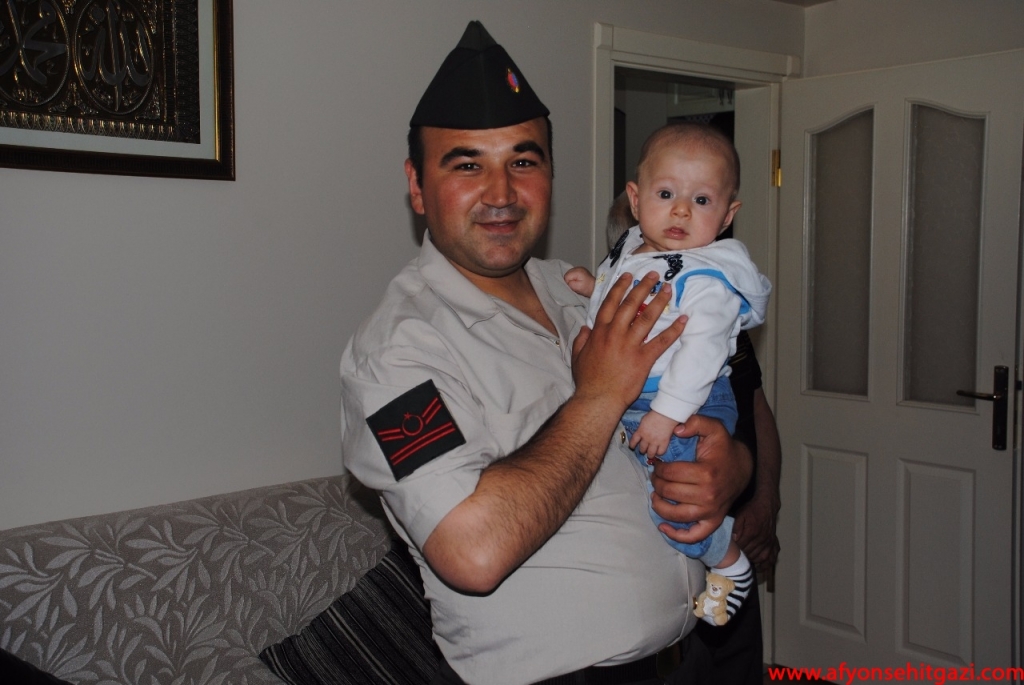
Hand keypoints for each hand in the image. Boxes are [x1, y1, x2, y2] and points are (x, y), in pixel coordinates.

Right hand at [564, 266, 596, 296]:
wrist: (595, 287)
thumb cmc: (588, 288)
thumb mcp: (577, 287)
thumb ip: (570, 283)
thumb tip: (566, 281)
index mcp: (577, 271)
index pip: (566, 276)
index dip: (568, 283)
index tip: (574, 286)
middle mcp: (578, 267)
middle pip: (567, 274)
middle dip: (569, 280)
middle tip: (575, 285)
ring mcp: (579, 268)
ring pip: (569, 274)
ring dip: (571, 279)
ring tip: (577, 283)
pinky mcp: (580, 270)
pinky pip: (572, 274)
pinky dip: (573, 278)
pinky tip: (578, 281)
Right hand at [571, 272, 684, 413]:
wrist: (597, 400)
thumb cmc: (587, 381)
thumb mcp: (577, 357)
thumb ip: (581, 340)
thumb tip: (585, 328)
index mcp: (599, 332)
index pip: (610, 303)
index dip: (619, 288)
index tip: (628, 277)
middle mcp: (615, 334)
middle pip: (630, 304)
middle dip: (643, 287)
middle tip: (654, 275)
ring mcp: (630, 345)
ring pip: (647, 317)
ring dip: (659, 301)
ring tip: (668, 289)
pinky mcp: (643, 359)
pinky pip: (661, 341)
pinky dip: (674, 330)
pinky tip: (683, 320)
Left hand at [629, 411, 676, 459]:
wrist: (665, 414)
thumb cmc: (655, 414)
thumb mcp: (644, 420)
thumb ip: (642, 427)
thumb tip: (641, 431)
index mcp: (640, 432)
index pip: (633, 442)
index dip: (632, 445)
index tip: (632, 447)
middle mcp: (646, 438)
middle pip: (642, 449)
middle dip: (642, 450)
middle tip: (644, 450)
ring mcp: (655, 442)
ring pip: (650, 453)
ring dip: (650, 454)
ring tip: (651, 454)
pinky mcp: (663, 443)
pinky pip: (660, 452)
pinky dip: (659, 453)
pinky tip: (659, 451)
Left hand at [649, 414, 751, 543]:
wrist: (743, 468)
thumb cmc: (724, 448)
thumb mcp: (714, 429)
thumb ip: (696, 422)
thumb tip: (678, 429)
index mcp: (706, 473)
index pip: (670, 474)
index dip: (659, 469)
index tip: (657, 464)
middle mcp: (708, 495)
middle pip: (670, 493)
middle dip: (657, 484)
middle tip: (654, 478)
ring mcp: (711, 511)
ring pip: (676, 515)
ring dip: (660, 506)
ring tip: (655, 496)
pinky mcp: (713, 521)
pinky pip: (694, 535)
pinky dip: (677, 535)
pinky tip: (663, 527)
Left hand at [732, 491, 780, 575]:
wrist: (766, 505)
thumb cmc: (751, 510)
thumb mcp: (740, 515)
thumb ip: (736, 528)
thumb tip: (733, 540)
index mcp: (752, 533)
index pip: (741, 548)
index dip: (735, 550)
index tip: (730, 551)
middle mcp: (762, 539)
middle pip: (749, 554)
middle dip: (742, 556)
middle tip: (736, 556)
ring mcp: (769, 542)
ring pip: (759, 558)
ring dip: (751, 560)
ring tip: (744, 560)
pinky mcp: (774, 543)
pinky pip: (772, 558)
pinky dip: (765, 564)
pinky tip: (759, 567)